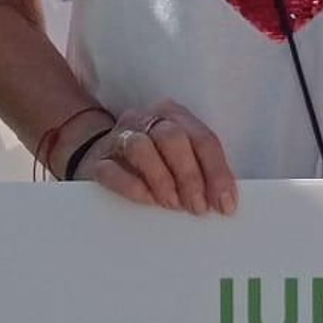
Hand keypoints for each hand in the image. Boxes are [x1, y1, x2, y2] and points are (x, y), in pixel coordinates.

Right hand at [77, 100, 237, 215]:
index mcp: (174, 115)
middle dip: (190, 175)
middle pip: (172, 138)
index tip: (224, 204)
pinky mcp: (98, 161)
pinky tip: (148, 201)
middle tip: (197, 207)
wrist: (100, 158)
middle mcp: (146, 120)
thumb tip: (222, 201)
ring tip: (172, 204)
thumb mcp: (180, 157)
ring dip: (162, 179)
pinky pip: (113, 170)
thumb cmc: (153, 161)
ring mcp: (119, 138)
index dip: (217, 172)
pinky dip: (133, 186)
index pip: (203, 139)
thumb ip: (201, 170)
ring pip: (141, 148)